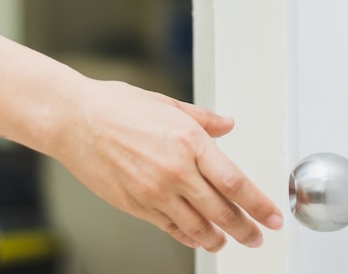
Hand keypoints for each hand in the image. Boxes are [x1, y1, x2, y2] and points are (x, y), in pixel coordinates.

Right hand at [54, 79, 282, 251]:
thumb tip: (228, 125)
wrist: (74, 120)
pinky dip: (187, 236)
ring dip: (217, 238)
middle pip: (222, 210)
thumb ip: (204, 119)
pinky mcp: (136, 205)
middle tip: (258, 237)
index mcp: (190, 142)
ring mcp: (155, 191)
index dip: (259, 205)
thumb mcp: (168, 104)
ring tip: (228, 242)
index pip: (236, 183)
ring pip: (197, 226)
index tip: (273, 217)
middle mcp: (176, 171)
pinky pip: (169, 228)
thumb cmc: (117, 106)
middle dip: (245, 229)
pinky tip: (197, 238)